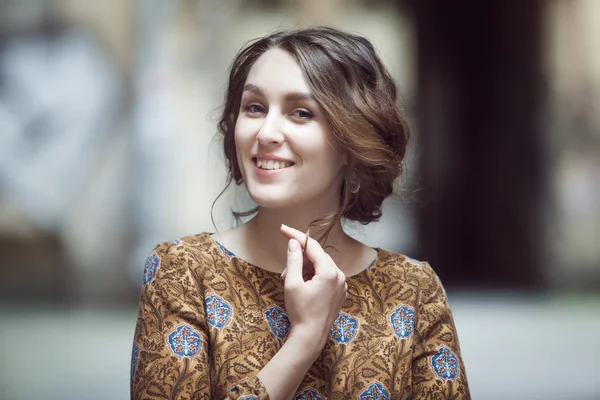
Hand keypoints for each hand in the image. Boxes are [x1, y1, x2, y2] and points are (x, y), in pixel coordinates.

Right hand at [279, 224, 346, 348]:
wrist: (310, 337)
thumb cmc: (300, 311)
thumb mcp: (292, 283)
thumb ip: (293, 260)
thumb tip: (294, 242)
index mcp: (329, 271)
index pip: (312, 246)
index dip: (296, 236)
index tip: (283, 229)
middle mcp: (339, 275)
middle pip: (317, 256)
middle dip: (299, 259)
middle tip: (284, 272)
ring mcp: (341, 285)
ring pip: (320, 266)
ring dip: (304, 269)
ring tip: (290, 282)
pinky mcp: (339, 292)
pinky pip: (325, 276)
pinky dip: (312, 276)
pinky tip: (302, 286)